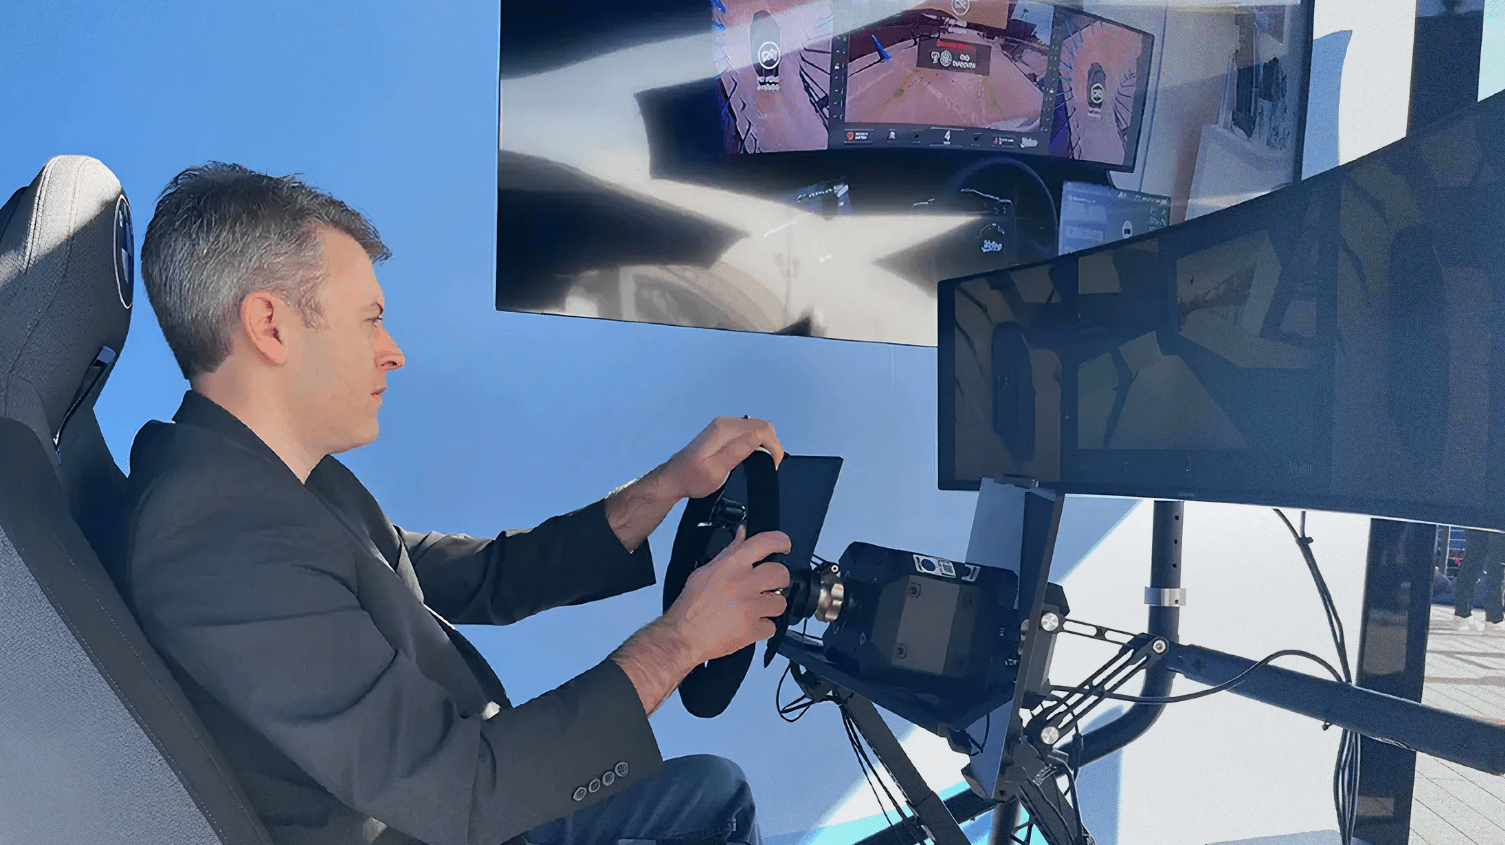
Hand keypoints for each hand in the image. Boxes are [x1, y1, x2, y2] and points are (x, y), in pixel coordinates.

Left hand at [660, 416, 785, 500]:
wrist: (675, 478)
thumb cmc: (691, 478)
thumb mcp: (716, 470)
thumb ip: (738, 451)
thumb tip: (758, 437)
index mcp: (724, 430)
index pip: (762, 429)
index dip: (773, 447)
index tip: (772, 464)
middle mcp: (724, 424)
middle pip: (762, 425)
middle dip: (772, 445)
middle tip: (770, 465)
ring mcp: (724, 426)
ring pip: (757, 427)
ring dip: (765, 444)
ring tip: (763, 462)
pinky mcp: (723, 431)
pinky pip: (748, 431)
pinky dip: (757, 443)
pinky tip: (753, 456)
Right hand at [665, 524, 791, 664]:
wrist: (683, 637)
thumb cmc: (690, 607)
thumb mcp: (705, 571)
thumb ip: (729, 552)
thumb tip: (742, 534)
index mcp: (731, 566)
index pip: (766, 542)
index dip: (781, 541)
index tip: (784, 546)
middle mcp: (743, 583)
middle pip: (781, 574)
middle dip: (777, 581)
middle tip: (767, 587)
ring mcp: (750, 607)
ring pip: (781, 602)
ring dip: (771, 607)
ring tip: (755, 609)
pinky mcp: (753, 629)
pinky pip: (772, 626)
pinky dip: (762, 628)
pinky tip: (748, 624)